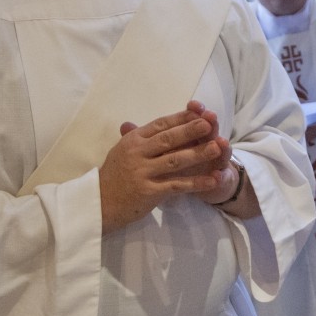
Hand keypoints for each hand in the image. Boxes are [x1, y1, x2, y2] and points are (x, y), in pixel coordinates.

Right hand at [99, 100, 232, 232]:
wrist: (98, 203)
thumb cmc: (113, 175)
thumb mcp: (123, 150)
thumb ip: (140, 136)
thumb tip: (156, 122)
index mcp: (134, 140)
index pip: (161, 124)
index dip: (181, 117)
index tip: (200, 111)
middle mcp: (138, 153)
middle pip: (169, 139)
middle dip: (191, 130)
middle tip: (211, 123)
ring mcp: (143, 172)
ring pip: (175, 160)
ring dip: (198, 153)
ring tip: (217, 148)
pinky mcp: (148, 192)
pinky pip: (176, 186)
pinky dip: (196, 183)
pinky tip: (212, 180)